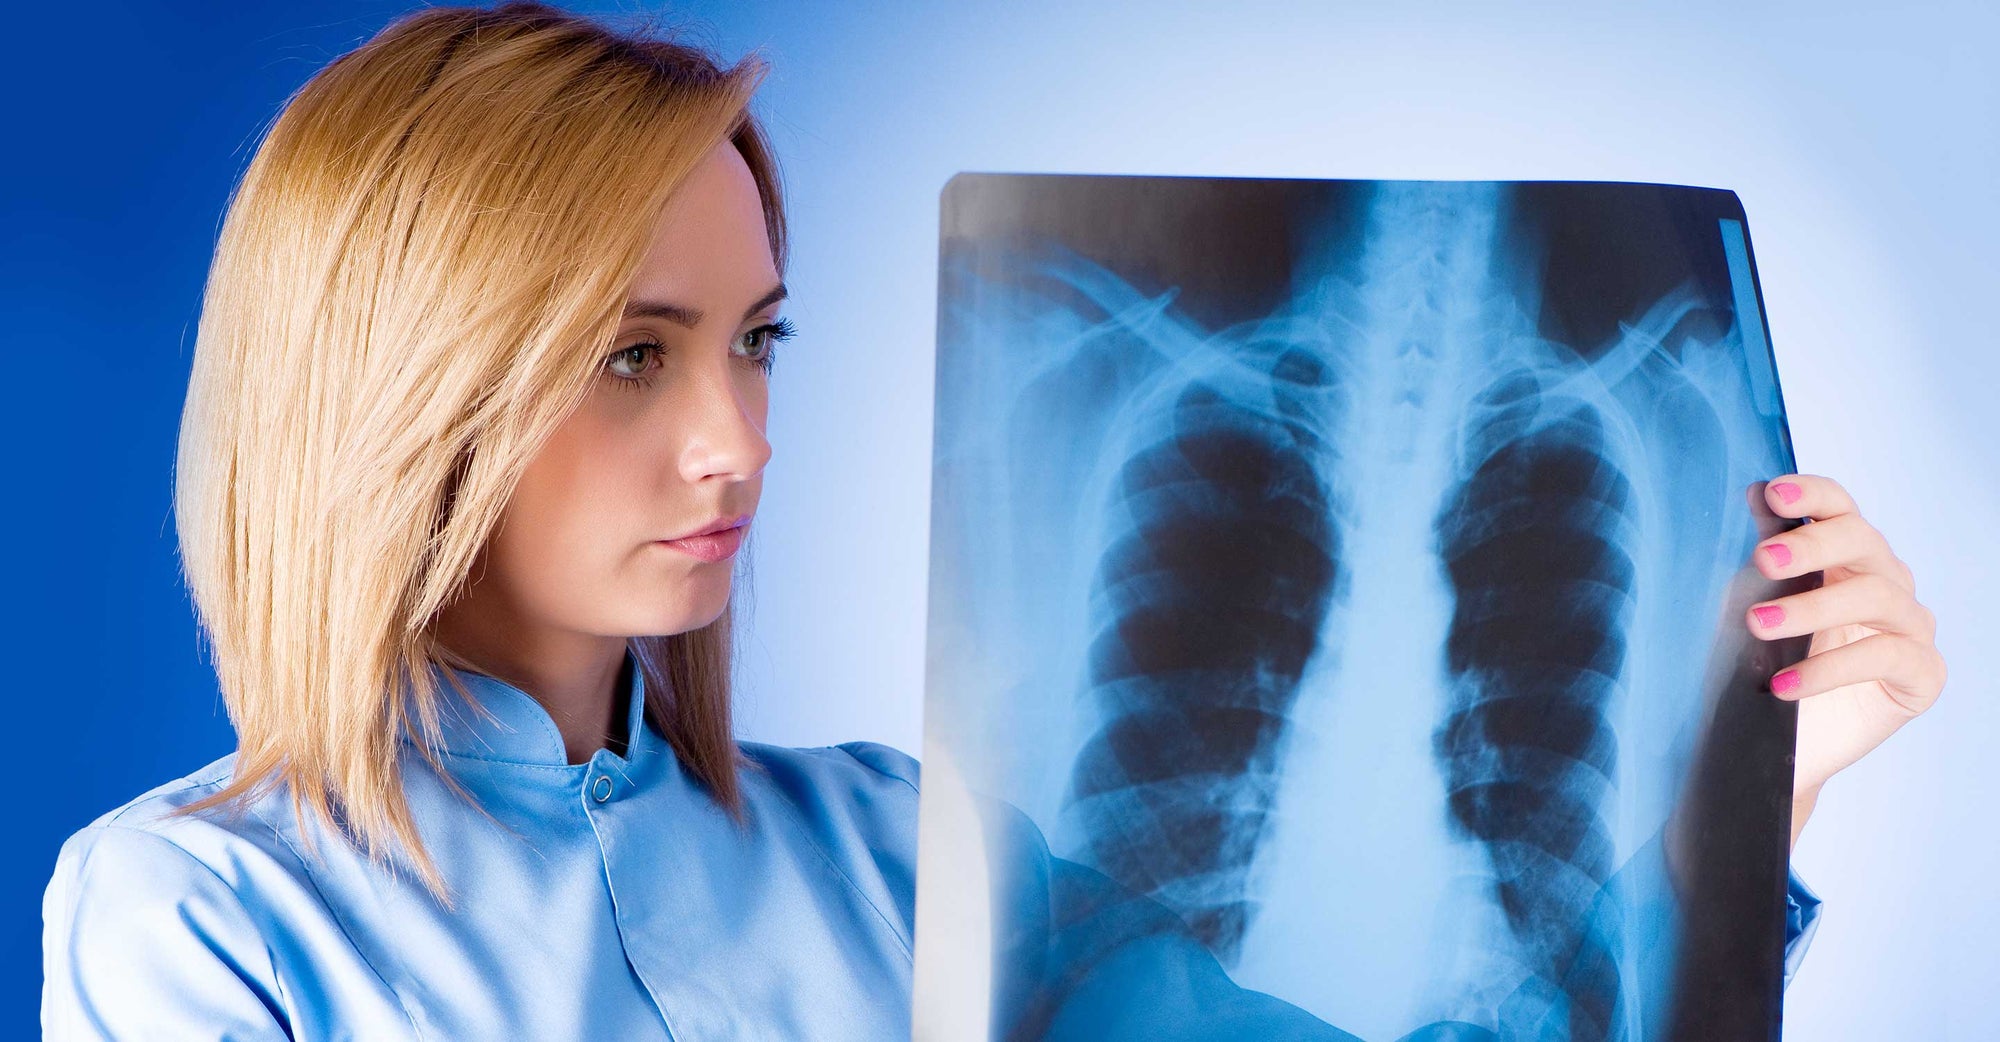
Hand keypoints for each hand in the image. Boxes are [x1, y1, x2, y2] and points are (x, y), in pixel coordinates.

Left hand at [1742, 473, 1946, 849]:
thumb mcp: (1750, 607)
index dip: (1813, 495)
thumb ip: (1760, 558)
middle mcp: (1884, 582)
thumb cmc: (1759, 667)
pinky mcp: (1921, 675)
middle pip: (1863, 543)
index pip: (1839, 509)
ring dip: (1813, 608)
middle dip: (1812, 546)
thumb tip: (1750, 495)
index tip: (1773, 494)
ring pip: (1877, 597)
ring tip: (1759, 625)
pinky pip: (1885, 657)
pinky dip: (1830, 668)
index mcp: (1844, 556)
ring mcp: (1909, 627)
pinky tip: (1783, 685)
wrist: (1771, 746)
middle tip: (1764, 559)